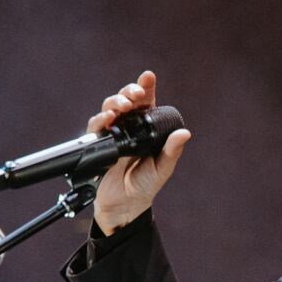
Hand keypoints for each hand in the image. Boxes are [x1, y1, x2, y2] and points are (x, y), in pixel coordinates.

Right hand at [86, 71, 191, 234]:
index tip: (148, 77)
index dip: (146, 87)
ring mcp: (113, 134)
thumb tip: (185, 134)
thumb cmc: (146, 185)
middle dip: (129, 91)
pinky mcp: (98, 143)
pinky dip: (101, 119)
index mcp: (146, 129)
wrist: (125, 204)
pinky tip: (108, 118)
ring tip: (123, 105)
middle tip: (135, 93)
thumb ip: (172, 151)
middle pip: (127, 100)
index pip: (147, 103)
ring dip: (115, 102)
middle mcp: (129, 127)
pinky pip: (96, 126)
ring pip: (110, 108)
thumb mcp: (163, 168)